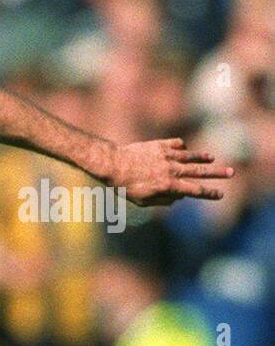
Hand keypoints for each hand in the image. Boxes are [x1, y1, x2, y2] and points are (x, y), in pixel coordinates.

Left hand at [104, 138, 232, 206]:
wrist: (114, 165)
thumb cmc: (126, 187)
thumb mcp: (143, 201)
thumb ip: (164, 200)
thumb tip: (180, 198)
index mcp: (169, 186)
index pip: (194, 191)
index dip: (209, 193)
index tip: (220, 194)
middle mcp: (172, 170)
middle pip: (200, 172)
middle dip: (217, 174)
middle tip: (231, 172)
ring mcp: (167, 156)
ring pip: (191, 156)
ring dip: (203, 157)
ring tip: (212, 158)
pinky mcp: (160, 145)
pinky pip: (176, 144)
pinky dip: (182, 147)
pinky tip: (184, 149)